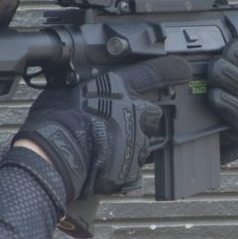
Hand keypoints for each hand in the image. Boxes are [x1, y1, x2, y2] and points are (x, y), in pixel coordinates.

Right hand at [14, 56, 190, 201]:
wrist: (53, 155)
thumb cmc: (55, 120)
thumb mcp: (68, 87)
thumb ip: (87, 86)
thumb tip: (85, 85)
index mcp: (118, 88)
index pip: (153, 73)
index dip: (171, 70)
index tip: (184, 69)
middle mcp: (134, 113)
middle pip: (150, 115)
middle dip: (139, 120)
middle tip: (113, 126)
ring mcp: (136, 142)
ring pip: (142, 144)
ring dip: (128, 145)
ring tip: (101, 149)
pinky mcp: (131, 168)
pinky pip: (131, 168)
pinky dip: (119, 169)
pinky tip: (100, 166)